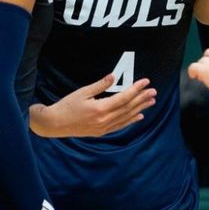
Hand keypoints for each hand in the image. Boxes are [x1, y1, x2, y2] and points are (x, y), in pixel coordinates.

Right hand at [31, 74, 155, 137]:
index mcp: (100, 108)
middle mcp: (105, 120)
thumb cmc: (66, 106)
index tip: (145, 82)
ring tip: (151, 102)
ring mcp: (104, 127)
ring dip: (140, 108)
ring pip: (126, 117)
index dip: (136, 89)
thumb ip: (100, 85)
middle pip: (128, 107)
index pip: (124, 97)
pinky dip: (130, 121)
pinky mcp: (101, 132)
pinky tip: (139, 116)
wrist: (55, 124)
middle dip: (142, 98)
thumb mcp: (82, 92)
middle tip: (153, 91)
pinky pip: (120, 126)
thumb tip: (114, 76)